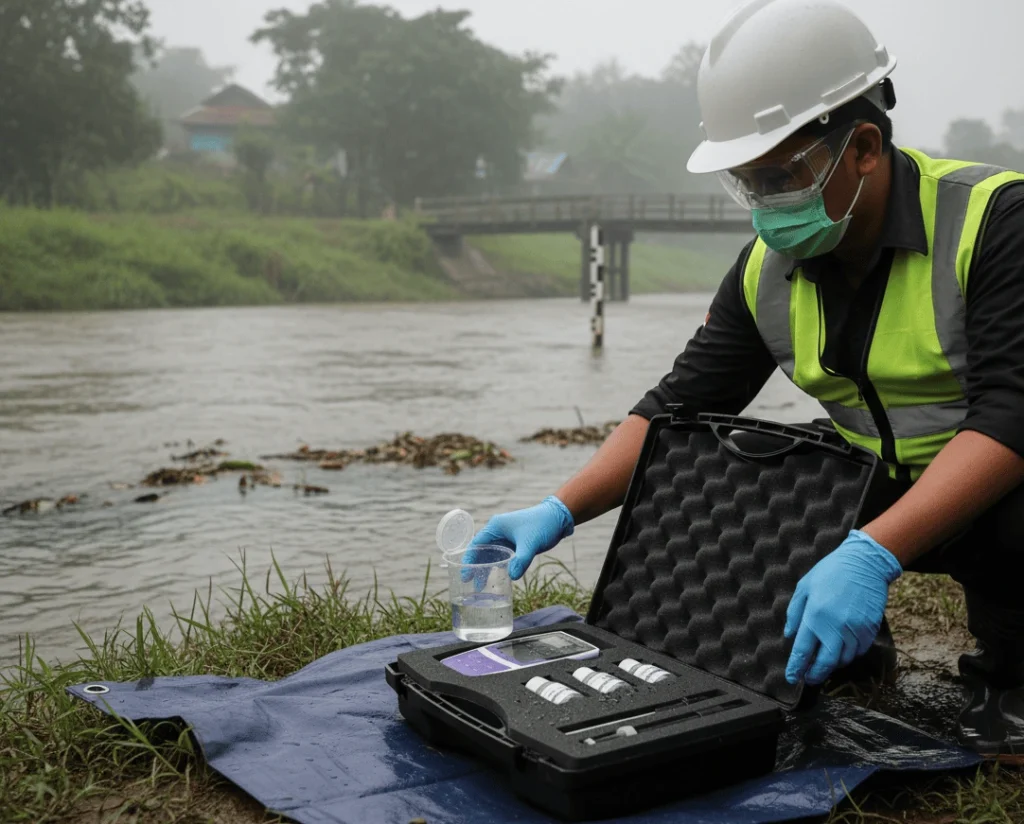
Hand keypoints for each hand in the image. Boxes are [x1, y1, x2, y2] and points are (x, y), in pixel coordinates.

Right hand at [465, 496, 574, 580]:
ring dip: (486, 569)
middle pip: (481, 552)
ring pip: (491, 555)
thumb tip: (512, 577)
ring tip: (481, 587)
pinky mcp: (514, 543)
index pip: (476, 544)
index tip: (465, 576)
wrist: (558, 517)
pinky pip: (501, 557)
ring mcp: (506, 538)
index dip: (469, 560)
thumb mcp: (531, 543)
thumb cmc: (543, 524)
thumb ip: (521, 560)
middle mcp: (498, 532)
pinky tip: (497, 579)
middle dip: (476, 568)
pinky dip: (497, 567)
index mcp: (496, 527)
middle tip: (471, 586)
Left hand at [784, 529, 902, 685]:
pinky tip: (841, 651)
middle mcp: (836, 627)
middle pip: (826, 663)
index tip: (791, 678)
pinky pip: (858, 651)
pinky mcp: (870, 630)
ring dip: (832, 665)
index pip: (803, 651)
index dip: (796, 668)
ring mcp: (855, 630)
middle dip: (816, 675)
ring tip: (824, 663)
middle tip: (809, 679)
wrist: (864, 563)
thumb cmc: (830, 573)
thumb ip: (794, 613)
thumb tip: (789, 635)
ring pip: (844, 660)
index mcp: (815, 616)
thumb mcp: (804, 588)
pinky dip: (848, 655)